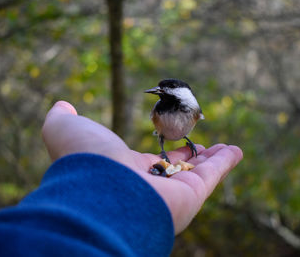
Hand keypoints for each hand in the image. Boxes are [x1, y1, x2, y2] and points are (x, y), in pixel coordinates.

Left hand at [42, 101, 242, 233]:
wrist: (98, 193)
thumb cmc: (83, 160)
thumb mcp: (66, 130)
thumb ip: (62, 118)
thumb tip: (62, 105)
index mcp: (128, 172)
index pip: (154, 162)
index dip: (167, 151)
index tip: (175, 139)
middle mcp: (152, 186)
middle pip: (180, 170)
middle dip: (194, 157)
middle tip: (208, 145)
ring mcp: (173, 192)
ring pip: (200, 174)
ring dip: (214, 160)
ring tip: (229, 148)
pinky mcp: (192, 195)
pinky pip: (213, 176)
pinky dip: (227, 162)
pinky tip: (236, 150)